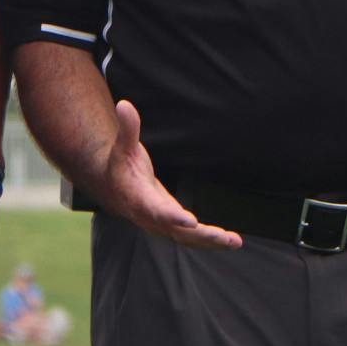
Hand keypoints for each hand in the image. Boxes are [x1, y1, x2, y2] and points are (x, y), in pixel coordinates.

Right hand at [97, 101, 240, 248]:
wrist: (112, 188)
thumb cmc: (120, 165)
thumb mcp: (123, 146)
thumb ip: (128, 128)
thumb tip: (124, 104)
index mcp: (138, 199)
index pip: (156, 210)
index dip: (172, 216)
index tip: (190, 221)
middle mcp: (150, 217)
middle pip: (176, 231)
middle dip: (200, 235)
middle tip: (222, 237)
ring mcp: (161, 225)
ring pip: (187, 238)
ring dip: (210, 241)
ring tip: (234, 242)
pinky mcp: (171, 226)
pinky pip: (191, 237)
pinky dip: (210, 240)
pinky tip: (231, 241)